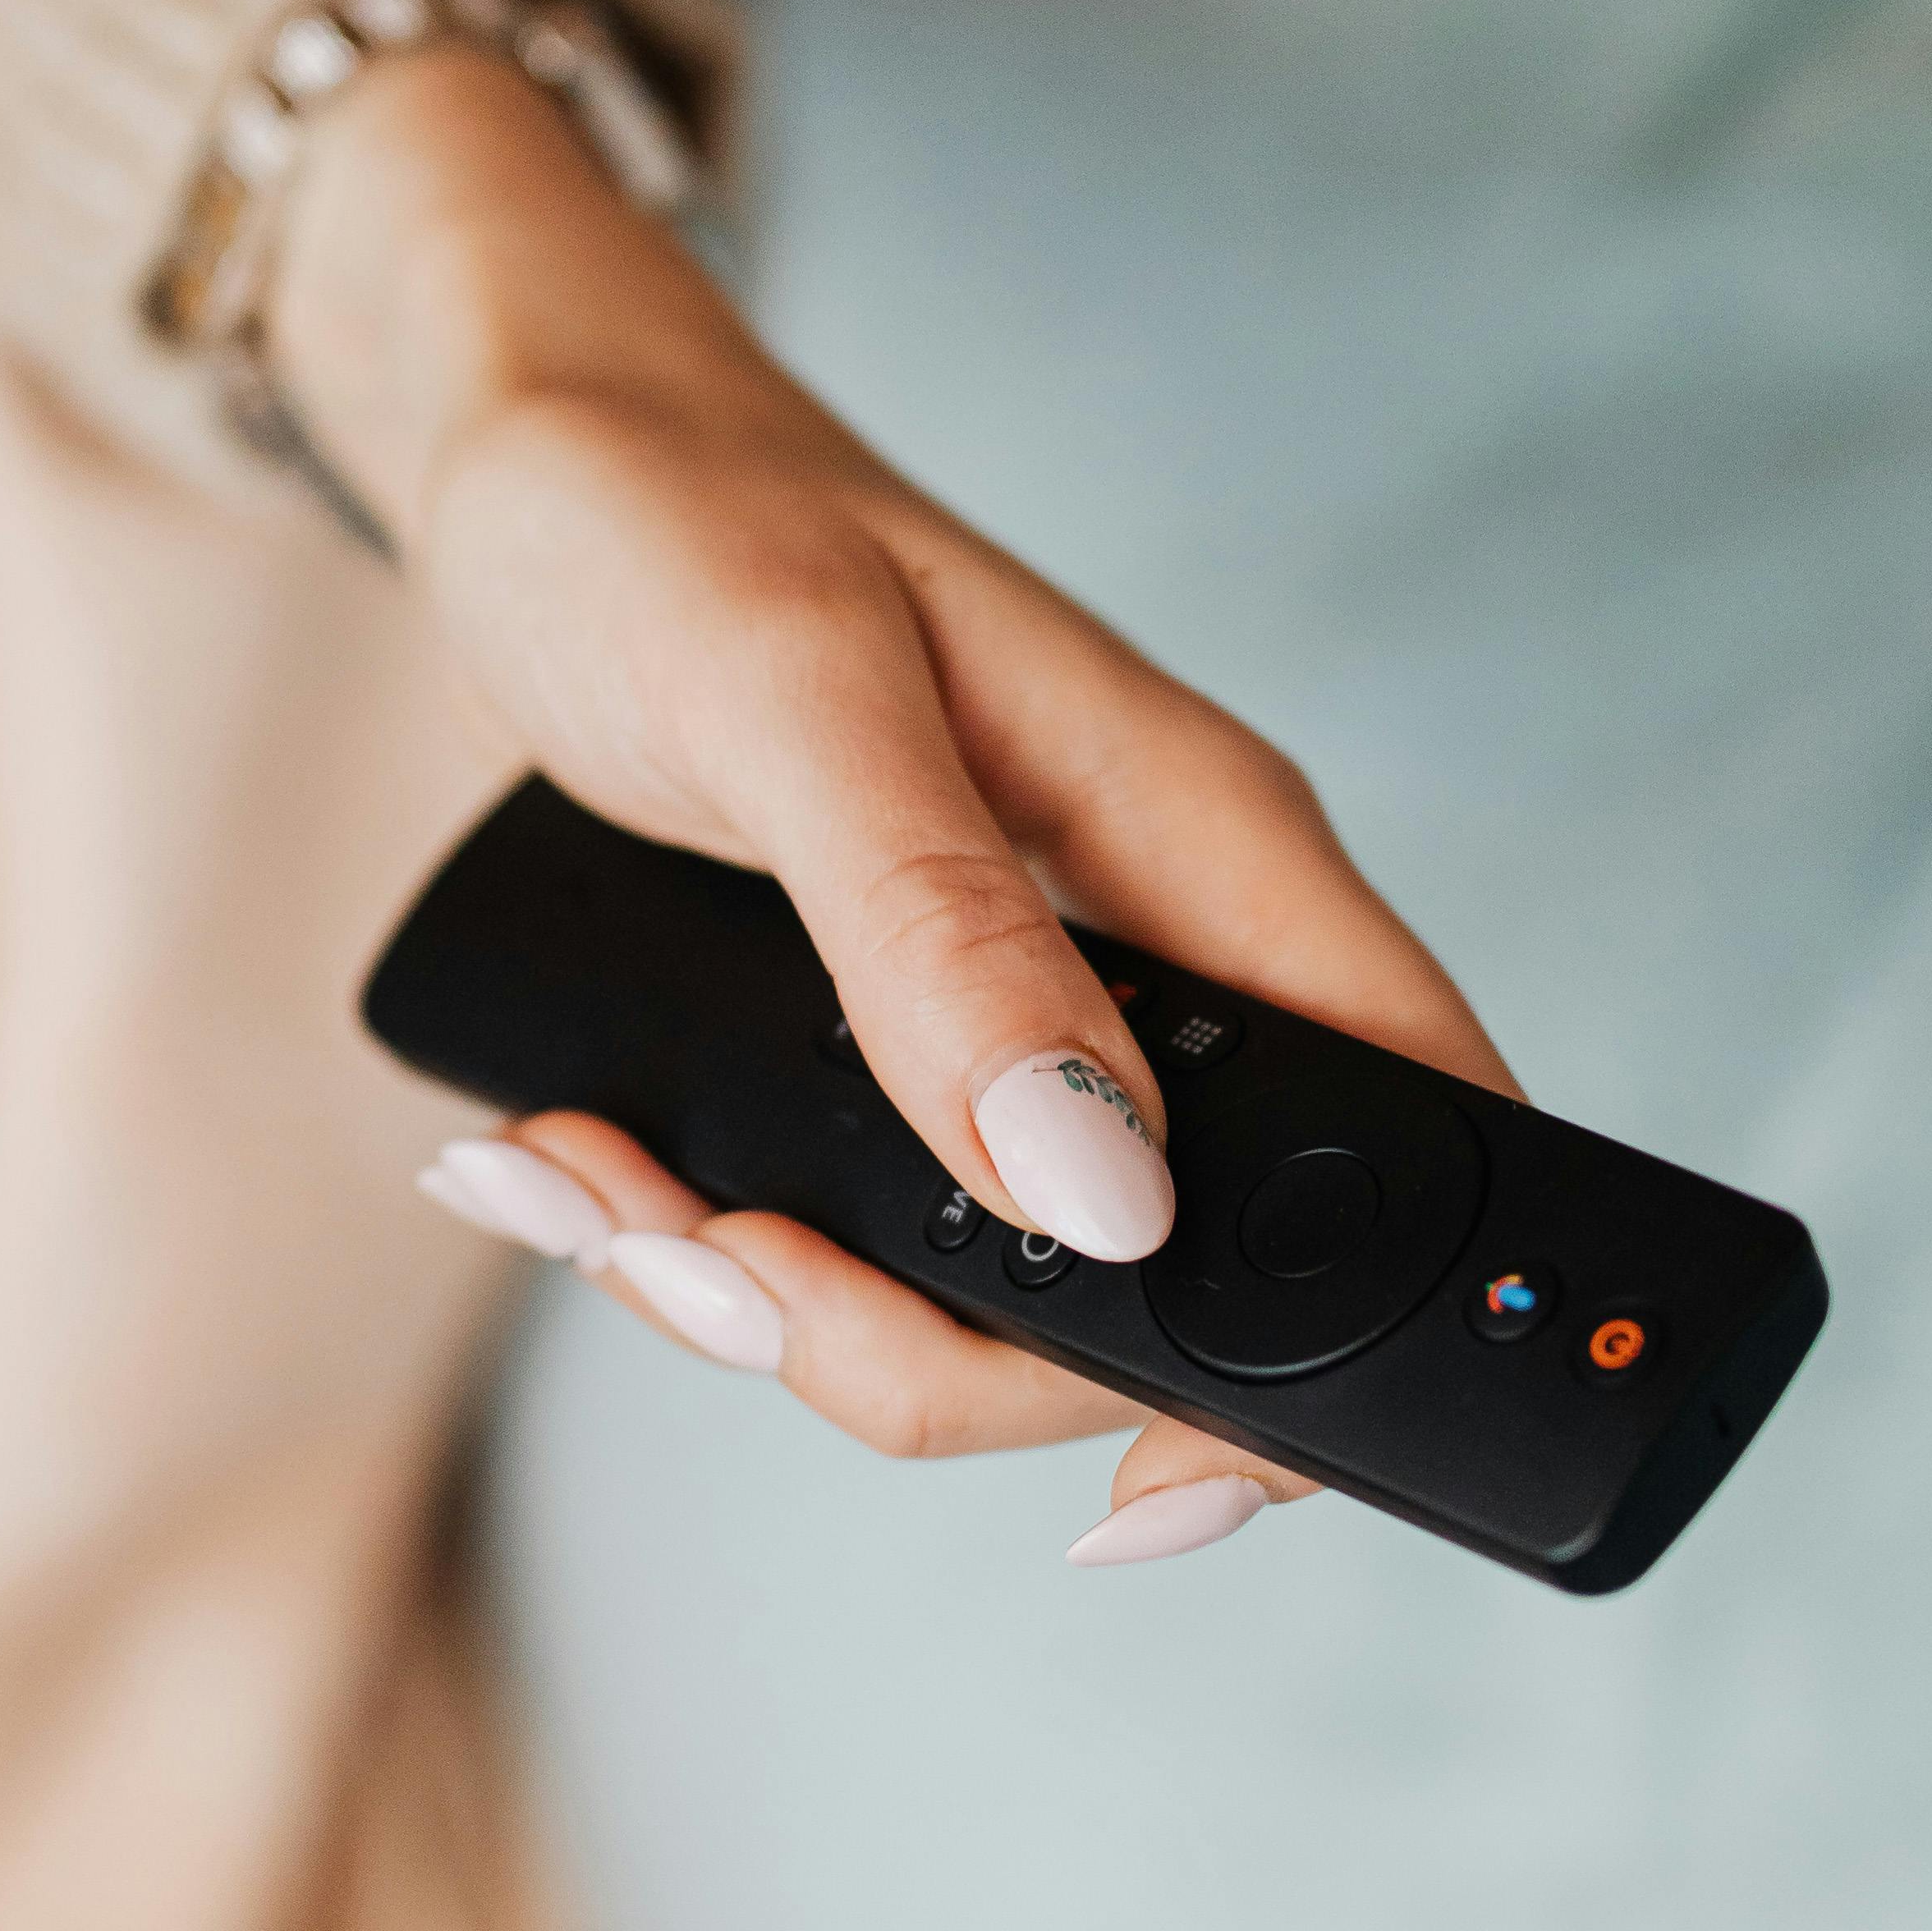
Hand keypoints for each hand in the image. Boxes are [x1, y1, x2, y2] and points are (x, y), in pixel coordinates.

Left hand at [271, 47, 1512, 1563]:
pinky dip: (709, 1233)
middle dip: (920, 1342)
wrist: (519, 428)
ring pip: (983, 1287)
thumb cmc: (660, 509)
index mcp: (1207, 849)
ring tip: (598, 1185)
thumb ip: (942, 941)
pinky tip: (583, 1157)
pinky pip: (858, 1224)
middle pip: (1152, 1294)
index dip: (1338, 1364)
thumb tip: (1106, 1199)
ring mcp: (1024, 1006)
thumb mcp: (789, 706)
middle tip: (709, 1261)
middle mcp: (1150, 948)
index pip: (1412, 1145)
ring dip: (768, 1293)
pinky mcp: (897, 1035)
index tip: (1139, 1501)